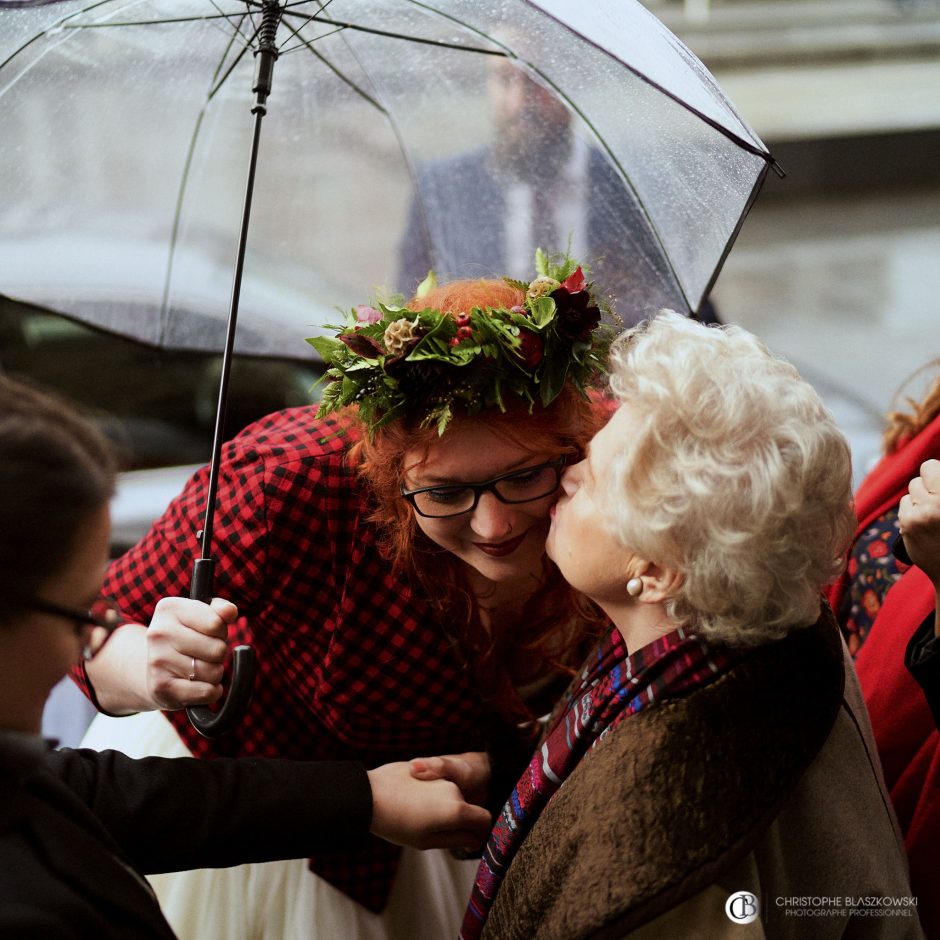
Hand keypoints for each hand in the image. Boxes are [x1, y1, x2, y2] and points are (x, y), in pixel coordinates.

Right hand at [144, 597, 236, 709]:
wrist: (153, 668)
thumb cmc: (186, 636)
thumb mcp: (201, 615)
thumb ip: (220, 610)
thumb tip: (230, 611)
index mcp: (170, 609)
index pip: (216, 624)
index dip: (221, 631)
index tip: (210, 632)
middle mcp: (159, 633)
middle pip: (217, 649)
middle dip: (219, 653)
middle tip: (205, 653)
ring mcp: (158, 661)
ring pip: (213, 672)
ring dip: (214, 673)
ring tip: (199, 668)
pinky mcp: (161, 687)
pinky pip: (206, 692)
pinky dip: (211, 691)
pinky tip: (199, 685)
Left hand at [367, 761, 491, 851]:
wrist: (369, 796)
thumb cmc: (396, 824)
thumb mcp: (427, 841)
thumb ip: (456, 839)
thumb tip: (474, 841)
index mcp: (457, 810)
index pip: (484, 820)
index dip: (481, 833)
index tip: (469, 841)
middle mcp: (454, 790)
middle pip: (467, 809)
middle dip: (460, 822)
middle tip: (434, 833)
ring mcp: (442, 777)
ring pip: (453, 797)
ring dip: (446, 808)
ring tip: (419, 818)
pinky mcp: (429, 768)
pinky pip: (439, 787)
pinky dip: (434, 797)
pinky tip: (413, 805)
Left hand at [899, 459, 939, 587]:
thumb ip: (939, 487)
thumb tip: (930, 467)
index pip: (929, 466)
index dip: (934, 474)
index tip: (938, 484)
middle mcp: (937, 504)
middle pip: (917, 479)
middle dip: (927, 487)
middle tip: (938, 502)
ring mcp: (921, 515)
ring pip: (910, 492)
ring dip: (919, 498)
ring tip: (934, 513)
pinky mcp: (908, 526)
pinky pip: (905, 505)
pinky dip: (912, 510)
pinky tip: (925, 521)